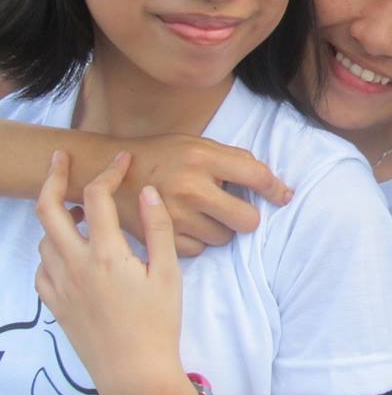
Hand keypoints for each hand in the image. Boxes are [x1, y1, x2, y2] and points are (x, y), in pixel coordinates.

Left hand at [35, 151, 196, 394]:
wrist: (134, 373)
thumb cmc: (158, 323)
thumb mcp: (168, 273)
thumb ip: (158, 228)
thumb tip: (148, 190)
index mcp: (106, 254)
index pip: (97, 197)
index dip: (109, 171)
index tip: (123, 158)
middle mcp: (74, 265)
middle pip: (48, 209)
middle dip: (53, 178)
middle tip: (62, 159)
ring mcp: (59, 285)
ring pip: (44, 238)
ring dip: (58, 217)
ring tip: (80, 212)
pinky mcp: (55, 304)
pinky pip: (42, 266)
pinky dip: (53, 249)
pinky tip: (73, 252)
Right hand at [119, 134, 291, 256]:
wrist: (104, 174)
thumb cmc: (160, 156)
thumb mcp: (195, 144)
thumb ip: (231, 160)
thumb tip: (270, 182)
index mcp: (202, 158)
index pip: (256, 175)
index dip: (276, 189)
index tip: (284, 196)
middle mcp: (191, 187)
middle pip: (247, 220)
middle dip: (247, 216)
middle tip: (235, 209)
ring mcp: (175, 216)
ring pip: (224, 238)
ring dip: (221, 229)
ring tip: (202, 214)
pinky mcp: (161, 238)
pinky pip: (200, 250)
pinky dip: (198, 241)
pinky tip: (185, 225)